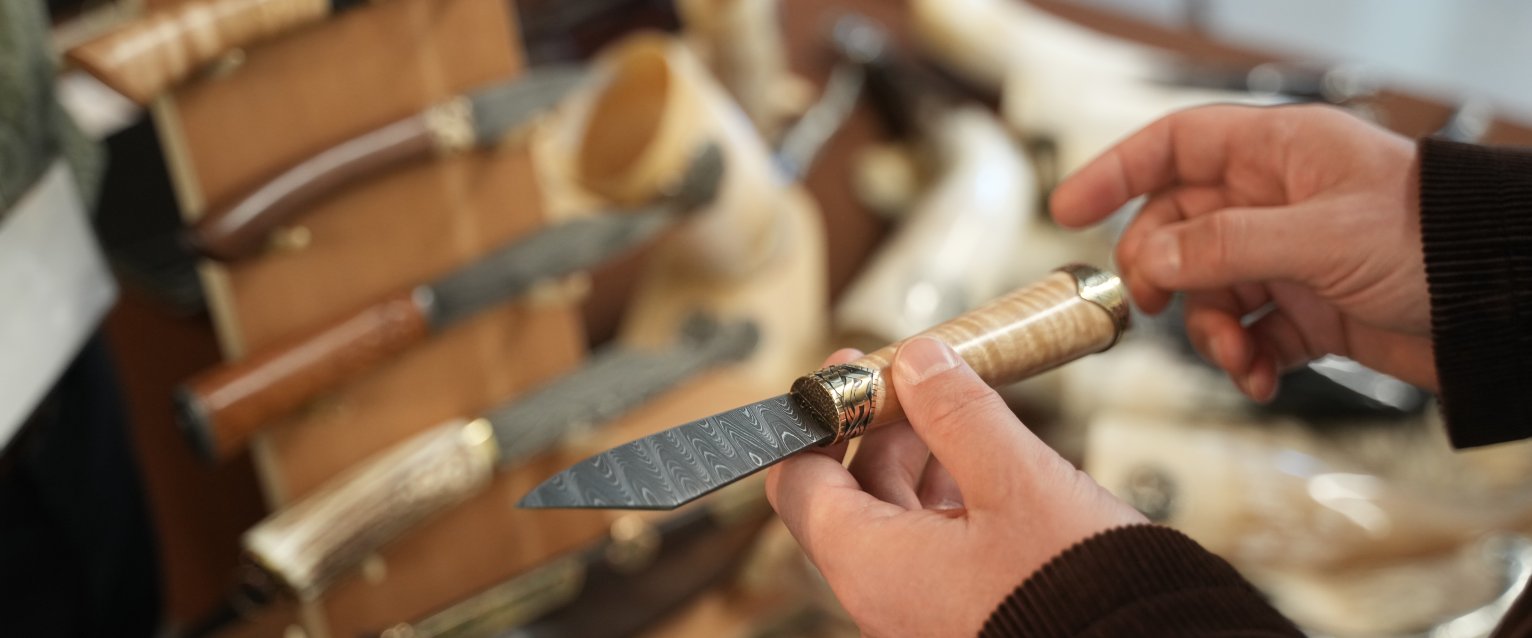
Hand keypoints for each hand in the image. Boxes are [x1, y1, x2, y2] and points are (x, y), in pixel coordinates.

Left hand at [766, 338, 1144, 636]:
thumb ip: (958, 412)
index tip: (847, 373)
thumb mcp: (1017, 479)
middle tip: (917, 378)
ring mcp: (922, 618)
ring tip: (959, 413)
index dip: (818, 419)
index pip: (801, 484)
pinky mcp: (963, 622)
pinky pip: (934, 556)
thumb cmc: (1082, 591)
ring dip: (919, 463)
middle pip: (849, 500)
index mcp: (873, 568)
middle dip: (881, 430)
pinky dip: (950, 504)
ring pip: (896, 526)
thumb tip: (918, 361)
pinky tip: (987, 469)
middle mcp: (884, 602)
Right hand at [1051, 104, 1433, 396]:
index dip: (1116, 171)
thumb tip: (1152, 258)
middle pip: (1178, 228)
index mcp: (1278, 154)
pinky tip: (1260, 375)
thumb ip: (1224, 246)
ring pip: (1208, 289)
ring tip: (1237, 356)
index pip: (1175, 146)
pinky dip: (1246, 358)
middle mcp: (1276, 200)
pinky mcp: (1306, 308)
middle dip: (1161, 273)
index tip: (1068, 208)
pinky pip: (1249, 332)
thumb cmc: (1434, 243)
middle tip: (1151, 305)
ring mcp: (1289, 256)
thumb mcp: (1319, 237)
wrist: (1499, 309)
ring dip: (1210, 329)